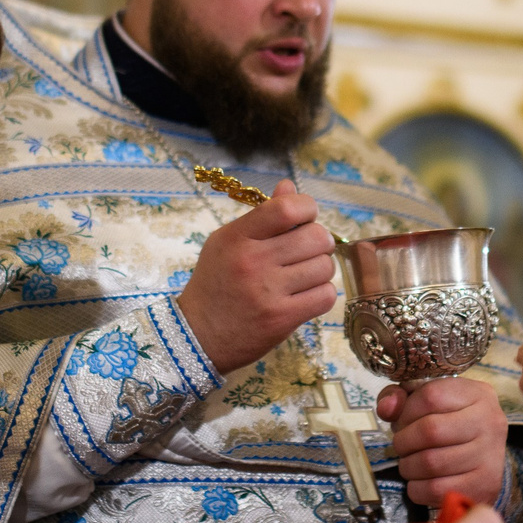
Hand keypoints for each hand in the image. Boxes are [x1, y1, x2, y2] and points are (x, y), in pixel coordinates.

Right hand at [175, 181, 336, 374]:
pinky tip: (305, 295)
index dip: (307, 208)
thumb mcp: (227, 242)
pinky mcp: (282, 318)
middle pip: (315, 237)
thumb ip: (261, 216)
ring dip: (321, 270)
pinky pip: (325, 296)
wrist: (198, 335)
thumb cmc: (216, 283)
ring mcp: (269, 291)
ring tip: (303, 275)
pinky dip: (321, 294)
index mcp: (238, 237)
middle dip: (319, 241)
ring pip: (325, 267)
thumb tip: (290, 187)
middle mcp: (253, 261)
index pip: (287, 208)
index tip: (304, 218)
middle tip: (307, 250)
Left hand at [379, 377, 506, 508]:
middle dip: (404, 441)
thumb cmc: (451, 425)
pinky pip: (435, 490)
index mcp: (477, 394)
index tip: (403, 422)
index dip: (406, 411)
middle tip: (402, 446)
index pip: (431, 395)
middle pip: (430, 430)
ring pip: (431, 463)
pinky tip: (420, 481)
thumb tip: (386, 409)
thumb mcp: (429, 401)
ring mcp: (490, 456)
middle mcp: (490, 422)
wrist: (484, 462)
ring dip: (408, 466)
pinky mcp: (484, 487)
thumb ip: (402, 397)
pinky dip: (417, 488)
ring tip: (410, 463)